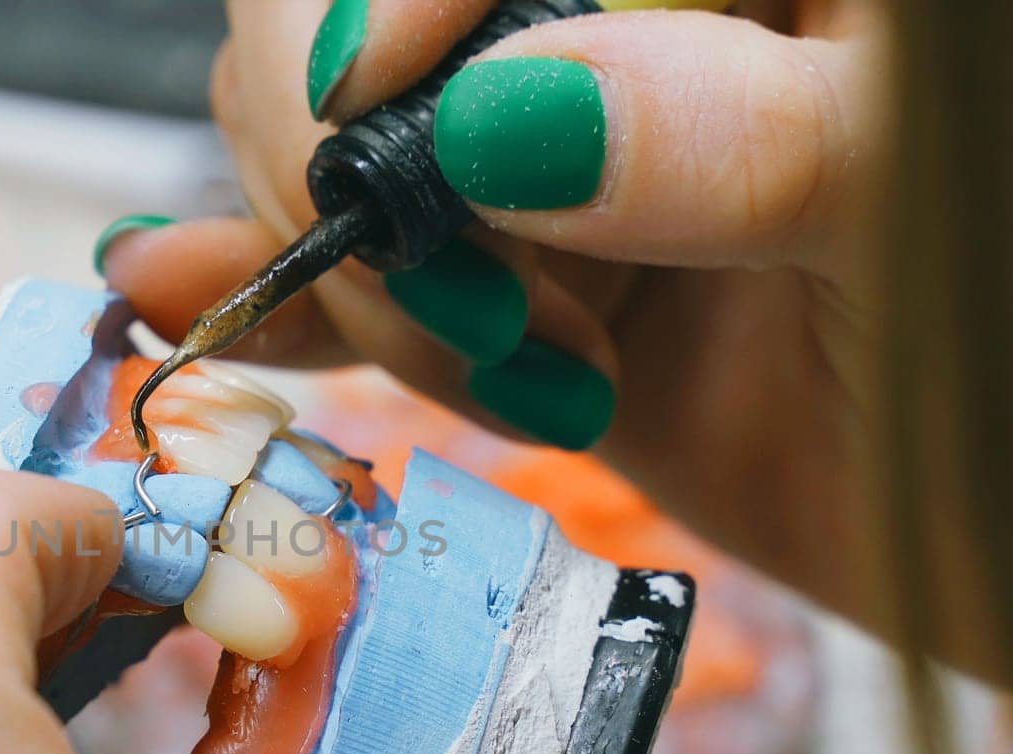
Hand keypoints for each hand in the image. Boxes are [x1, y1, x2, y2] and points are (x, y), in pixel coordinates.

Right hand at [99, 0, 893, 641]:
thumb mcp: (919, 196)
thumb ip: (738, 131)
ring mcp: (556, 176)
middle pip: (359, 18)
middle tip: (485, 287)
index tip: (367, 105)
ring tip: (509, 364)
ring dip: (352, 260)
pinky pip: (367, 283)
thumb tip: (508, 113)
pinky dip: (283, 301)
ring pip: (341, 154)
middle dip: (366, 150)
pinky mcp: (522, 299)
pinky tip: (189, 297)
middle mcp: (617, 42)